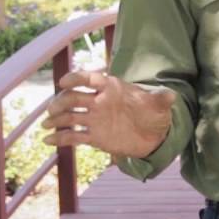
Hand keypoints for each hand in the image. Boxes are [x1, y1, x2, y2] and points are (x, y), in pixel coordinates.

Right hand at [40, 70, 175, 158]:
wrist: (153, 135)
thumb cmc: (154, 114)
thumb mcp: (160, 106)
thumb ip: (161, 99)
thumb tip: (172, 96)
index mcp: (112, 88)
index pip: (90, 79)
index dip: (76, 78)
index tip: (64, 82)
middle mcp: (99, 101)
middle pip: (74, 98)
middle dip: (61, 102)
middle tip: (52, 110)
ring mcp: (94, 119)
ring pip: (70, 116)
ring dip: (56, 119)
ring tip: (46, 124)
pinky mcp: (93, 136)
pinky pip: (74, 136)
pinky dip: (61, 138)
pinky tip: (48, 140)